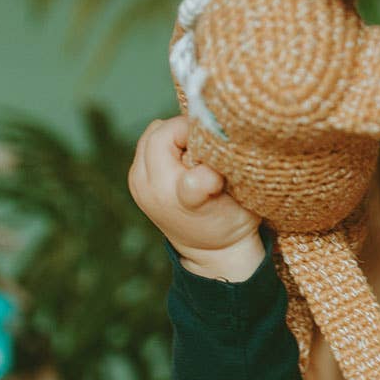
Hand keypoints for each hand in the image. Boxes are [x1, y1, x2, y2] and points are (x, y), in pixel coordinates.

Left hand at [128, 115, 263, 279]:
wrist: (210, 250)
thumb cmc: (232, 220)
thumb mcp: (243, 199)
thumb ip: (230, 169)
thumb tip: (217, 136)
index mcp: (183, 197)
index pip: (186, 154)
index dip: (205, 140)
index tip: (219, 149)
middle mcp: (153, 189)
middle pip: (161, 132)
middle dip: (188, 129)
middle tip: (209, 140)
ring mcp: (139, 184)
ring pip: (152, 133)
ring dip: (176, 134)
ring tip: (197, 149)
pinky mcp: (136, 179)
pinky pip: (148, 142)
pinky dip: (168, 142)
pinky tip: (186, 156)